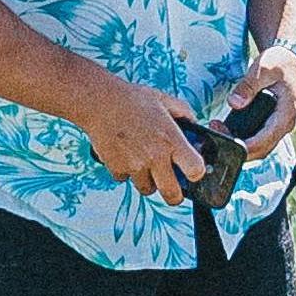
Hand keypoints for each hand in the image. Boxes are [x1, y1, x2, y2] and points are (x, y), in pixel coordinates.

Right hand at [79, 76, 204, 205]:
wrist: (99, 102)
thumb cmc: (131, 99)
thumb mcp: (164, 99)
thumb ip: (183, 112)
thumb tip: (193, 123)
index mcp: (171, 140)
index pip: (195, 170)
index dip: (196, 173)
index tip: (192, 171)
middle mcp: (155, 156)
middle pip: (172, 194)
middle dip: (175, 195)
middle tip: (174, 189)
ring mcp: (135, 165)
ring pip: (147, 189)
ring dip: (148, 182)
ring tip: (146, 165)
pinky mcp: (117, 168)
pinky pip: (125, 180)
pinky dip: (126, 173)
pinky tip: (126, 156)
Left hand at [224, 43, 295, 159]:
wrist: (293, 61)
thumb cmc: (281, 63)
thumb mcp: (264, 68)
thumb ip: (249, 85)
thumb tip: (234, 103)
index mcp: (285, 114)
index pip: (265, 141)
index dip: (245, 147)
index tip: (227, 142)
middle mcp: (284, 125)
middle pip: (261, 150)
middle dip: (238, 148)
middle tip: (216, 132)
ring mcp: (278, 126)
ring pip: (259, 147)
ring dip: (239, 144)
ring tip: (217, 129)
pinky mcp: (271, 124)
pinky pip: (258, 139)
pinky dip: (242, 139)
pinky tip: (226, 128)